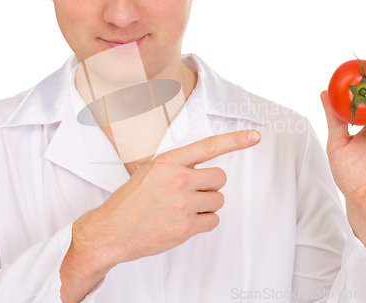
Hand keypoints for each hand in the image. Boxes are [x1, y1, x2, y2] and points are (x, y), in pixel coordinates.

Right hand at [60, 129, 260, 302]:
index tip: (255, 135)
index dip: (235, 140)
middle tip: (191, 194)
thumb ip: (176, 167)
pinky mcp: (185, 227)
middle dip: (210, 186)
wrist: (110, 231)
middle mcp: (178, 179)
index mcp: (168, 162)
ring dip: (206, 206)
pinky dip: (202, 223)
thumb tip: (201, 168)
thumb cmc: (129, 202)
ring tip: (183, 210)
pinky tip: (183, 223)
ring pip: (218, 200)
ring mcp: (183, 204)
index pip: (209, 146)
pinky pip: (212, 221)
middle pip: (220, 178)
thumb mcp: (149, 172)